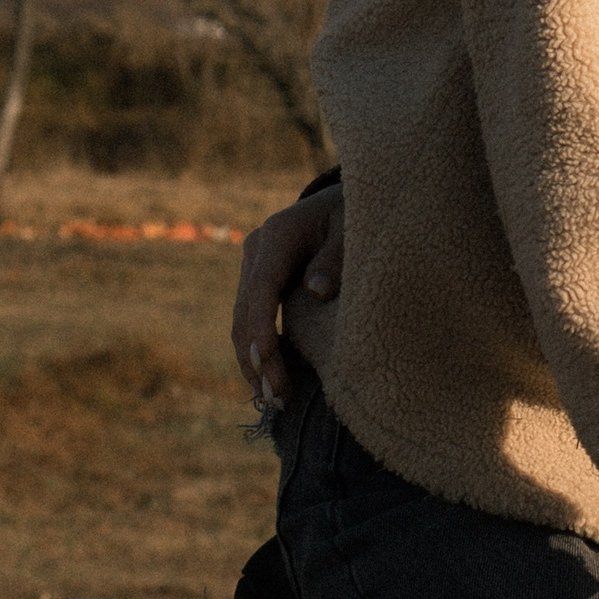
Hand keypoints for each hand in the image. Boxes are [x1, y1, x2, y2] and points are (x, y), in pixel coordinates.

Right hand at [232, 184, 345, 403]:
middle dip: (256, 358)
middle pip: (245, 312)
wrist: (345, 200)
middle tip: (276, 398)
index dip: (261, 331)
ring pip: (243, 320)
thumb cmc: (356, 214)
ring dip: (254, 361)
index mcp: (276, 236)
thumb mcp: (354, 229)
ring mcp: (256, 266)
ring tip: (274, 398)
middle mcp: (257, 250)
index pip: (261, 291)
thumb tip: (317, 292)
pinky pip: (254, 319)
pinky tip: (273, 379)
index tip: (268, 365)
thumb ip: (337, 258)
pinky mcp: (263, 280)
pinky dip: (260, 349)